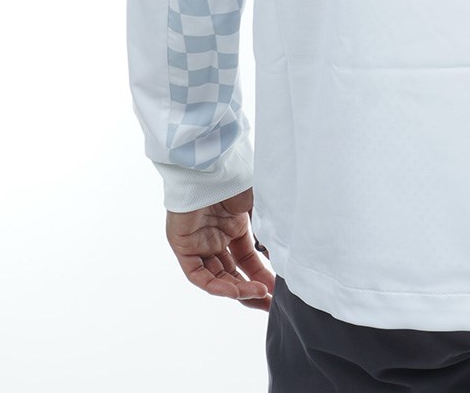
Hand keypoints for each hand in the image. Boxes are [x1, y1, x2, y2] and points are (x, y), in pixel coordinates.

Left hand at [165, 187, 275, 311]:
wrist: (210, 166)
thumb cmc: (235, 177)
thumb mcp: (259, 205)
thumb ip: (269, 228)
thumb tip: (287, 251)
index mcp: (234, 226)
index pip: (247, 260)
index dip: (261, 276)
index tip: (277, 291)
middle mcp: (216, 238)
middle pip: (232, 273)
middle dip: (251, 290)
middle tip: (270, 304)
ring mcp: (199, 244)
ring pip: (217, 277)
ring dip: (237, 290)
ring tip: (259, 295)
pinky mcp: (183, 247)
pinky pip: (198, 275)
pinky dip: (217, 285)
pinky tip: (236, 290)